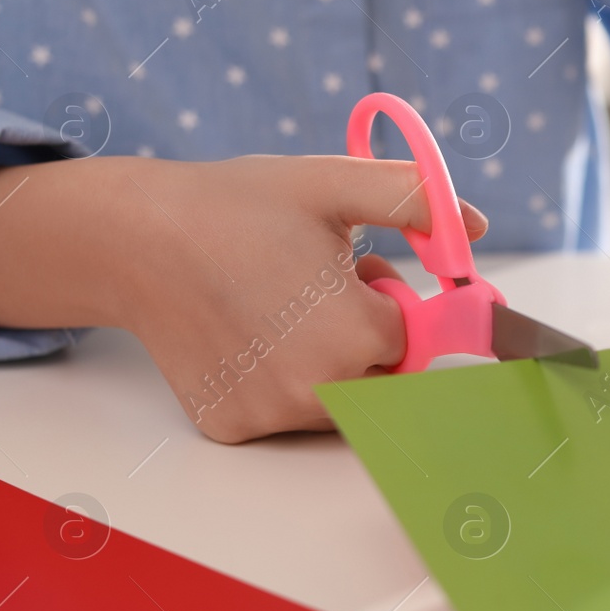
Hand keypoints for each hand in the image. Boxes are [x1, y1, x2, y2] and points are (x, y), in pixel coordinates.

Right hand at [0, 154, 486, 441]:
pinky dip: (284, 381)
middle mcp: (316, 389)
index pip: (417, 339)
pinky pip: (287, 415)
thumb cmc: (237, 206)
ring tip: (288, 305)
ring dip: (332, 363)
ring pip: (341, 402)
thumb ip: (416, 200)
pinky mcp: (234, 426)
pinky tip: (251, 335)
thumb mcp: (334, 184)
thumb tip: (473, 226)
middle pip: (386, 380)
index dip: (398, 305)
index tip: (375, 280)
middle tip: (330, 289)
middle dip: (373, 339)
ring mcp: (271, 415)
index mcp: (355, 334)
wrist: (136, 239)